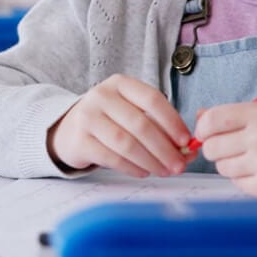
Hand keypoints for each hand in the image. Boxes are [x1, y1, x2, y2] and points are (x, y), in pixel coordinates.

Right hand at [46, 74, 192, 177]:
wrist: (69, 130)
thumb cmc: (109, 121)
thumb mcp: (131, 112)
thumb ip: (158, 126)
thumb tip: (187, 149)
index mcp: (120, 84)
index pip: (152, 99)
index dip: (172, 121)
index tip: (186, 141)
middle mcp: (101, 96)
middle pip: (141, 124)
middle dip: (164, 148)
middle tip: (179, 165)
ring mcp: (87, 117)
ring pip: (126, 143)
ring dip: (150, 161)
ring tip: (164, 171)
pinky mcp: (80, 140)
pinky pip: (112, 158)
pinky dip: (132, 168)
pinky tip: (143, 172)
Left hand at [194, 103, 256, 195]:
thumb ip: (233, 116)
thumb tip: (199, 116)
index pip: (211, 120)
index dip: (203, 130)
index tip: (207, 134)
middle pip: (212, 147)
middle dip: (217, 150)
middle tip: (236, 150)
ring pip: (222, 167)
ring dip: (232, 166)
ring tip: (256, 161)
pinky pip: (237, 184)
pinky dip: (246, 181)